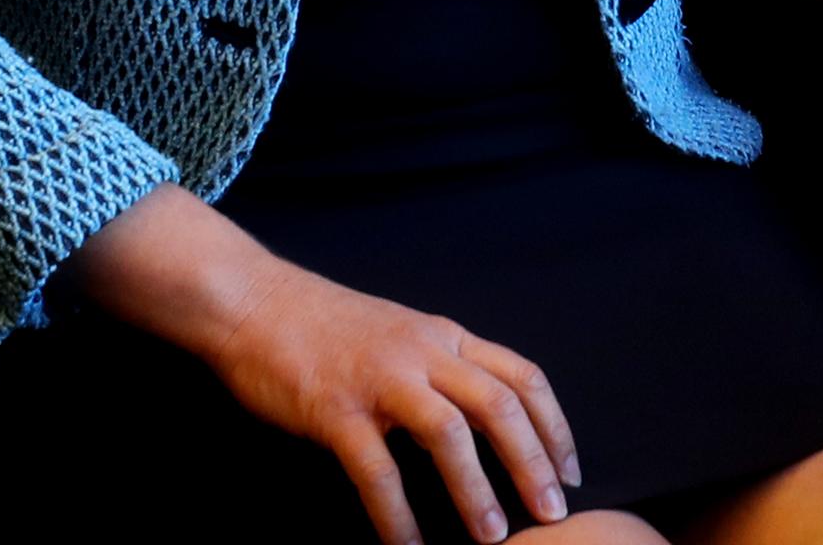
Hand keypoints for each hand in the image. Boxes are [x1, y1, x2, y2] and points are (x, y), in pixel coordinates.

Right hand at [204, 258, 581, 544]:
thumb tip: (484, 422)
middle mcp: (423, 353)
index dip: (554, 427)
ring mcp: (380, 379)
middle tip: (551, 513)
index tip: (569, 473)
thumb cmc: (326, 327)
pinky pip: (376, 470)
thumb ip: (442, 369)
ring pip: (449, 434)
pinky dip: (396, 514)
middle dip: (532, 462)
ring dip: (476, 489)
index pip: (523, 377)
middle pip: (500, 405)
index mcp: (446, 337)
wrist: (253, 301)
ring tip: (491, 535)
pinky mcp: (334, 409)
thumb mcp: (403, 334)